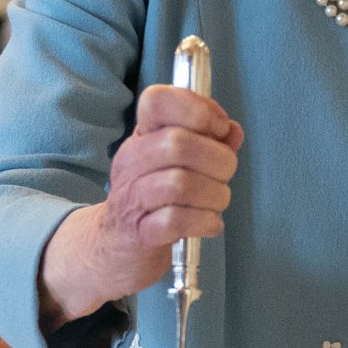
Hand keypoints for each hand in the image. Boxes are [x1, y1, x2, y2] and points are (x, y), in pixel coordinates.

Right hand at [39, 86, 243, 329]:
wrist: (115, 247)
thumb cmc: (154, 199)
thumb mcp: (178, 163)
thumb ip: (209, 142)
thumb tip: (232, 131)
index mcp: (142, 136)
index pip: (158, 100)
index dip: (198, 109)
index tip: (218, 129)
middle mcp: (132, 161)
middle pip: (178, 144)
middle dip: (219, 160)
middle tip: (224, 175)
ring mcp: (132, 197)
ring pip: (180, 184)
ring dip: (215, 194)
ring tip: (217, 202)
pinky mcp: (139, 232)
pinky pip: (175, 221)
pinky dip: (204, 222)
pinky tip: (210, 224)